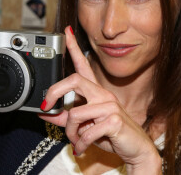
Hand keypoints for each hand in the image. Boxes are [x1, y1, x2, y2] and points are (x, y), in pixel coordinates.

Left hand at [39, 26, 161, 173]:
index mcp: (97, 92)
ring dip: (70, 132)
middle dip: (55, 91)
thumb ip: (65, 118)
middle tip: (46, 105)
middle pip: (74, 80)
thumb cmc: (111, 134)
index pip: (84, 65)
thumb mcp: (85, 125)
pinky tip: (83, 147)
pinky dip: (80, 143)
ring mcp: (110, 105)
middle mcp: (103, 94)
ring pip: (75, 113)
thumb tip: (45, 112)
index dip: (74, 47)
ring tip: (76, 140)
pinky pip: (86, 131)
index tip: (67, 32)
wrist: (136, 148)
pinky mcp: (114, 119)